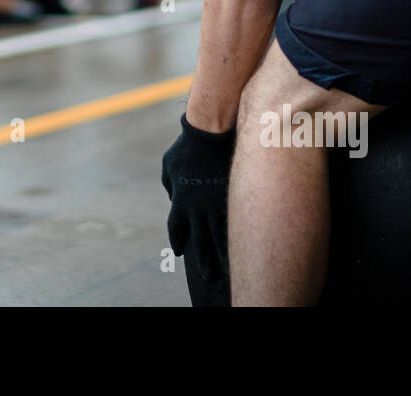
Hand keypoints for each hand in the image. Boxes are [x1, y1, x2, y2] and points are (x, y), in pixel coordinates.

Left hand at [161, 113, 235, 281]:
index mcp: (180, 200)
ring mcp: (215, 204)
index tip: (179, 252)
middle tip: (206, 276)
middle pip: (198, 241)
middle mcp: (196, 208)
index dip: (177, 240)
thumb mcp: (168, 163)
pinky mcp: (231, 197)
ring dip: (221, 256)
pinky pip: (234, 223)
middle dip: (202, 260)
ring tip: (226, 271)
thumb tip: (171, 192)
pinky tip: (242, 248)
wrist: (208, 134)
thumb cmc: (187, 145)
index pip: (176, 228)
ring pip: (218, 238)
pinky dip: (237, 237)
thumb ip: (169, 180)